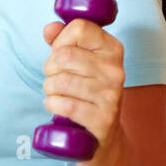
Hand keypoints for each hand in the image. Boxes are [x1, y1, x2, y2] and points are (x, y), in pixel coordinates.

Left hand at [40, 17, 125, 160]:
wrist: (101, 137)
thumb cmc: (85, 92)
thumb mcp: (76, 62)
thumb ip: (62, 40)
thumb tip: (50, 28)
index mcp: (112, 49)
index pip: (80, 28)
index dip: (61, 40)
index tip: (61, 54)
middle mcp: (116, 70)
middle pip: (64, 55)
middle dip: (49, 68)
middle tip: (55, 78)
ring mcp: (112, 96)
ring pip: (61, 81)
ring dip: (49, 89)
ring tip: (56, 94)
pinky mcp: (104, 120)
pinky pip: (65, 105)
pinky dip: (53, 105)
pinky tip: (57, 107)